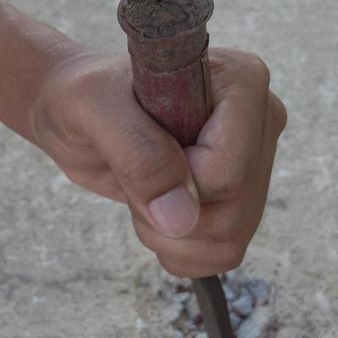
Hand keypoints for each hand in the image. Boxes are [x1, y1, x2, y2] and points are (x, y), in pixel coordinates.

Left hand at [29, 48, 286, 277]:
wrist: (78, 111)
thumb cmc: (85, 95)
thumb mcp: (94, 109)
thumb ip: (138, 154)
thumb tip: (182, 218)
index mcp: (241, 82)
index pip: (228, 173)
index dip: (174, 184)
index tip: (136, 151)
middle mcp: (260, 122)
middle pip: (234, 214)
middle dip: (167, 215)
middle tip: (132, 172)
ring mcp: (255, 163)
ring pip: (229, 241)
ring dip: (169, 236)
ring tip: (141, 190)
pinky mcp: (240, 197)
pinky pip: (222, 254)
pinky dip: (179, 249)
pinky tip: (155, 211)